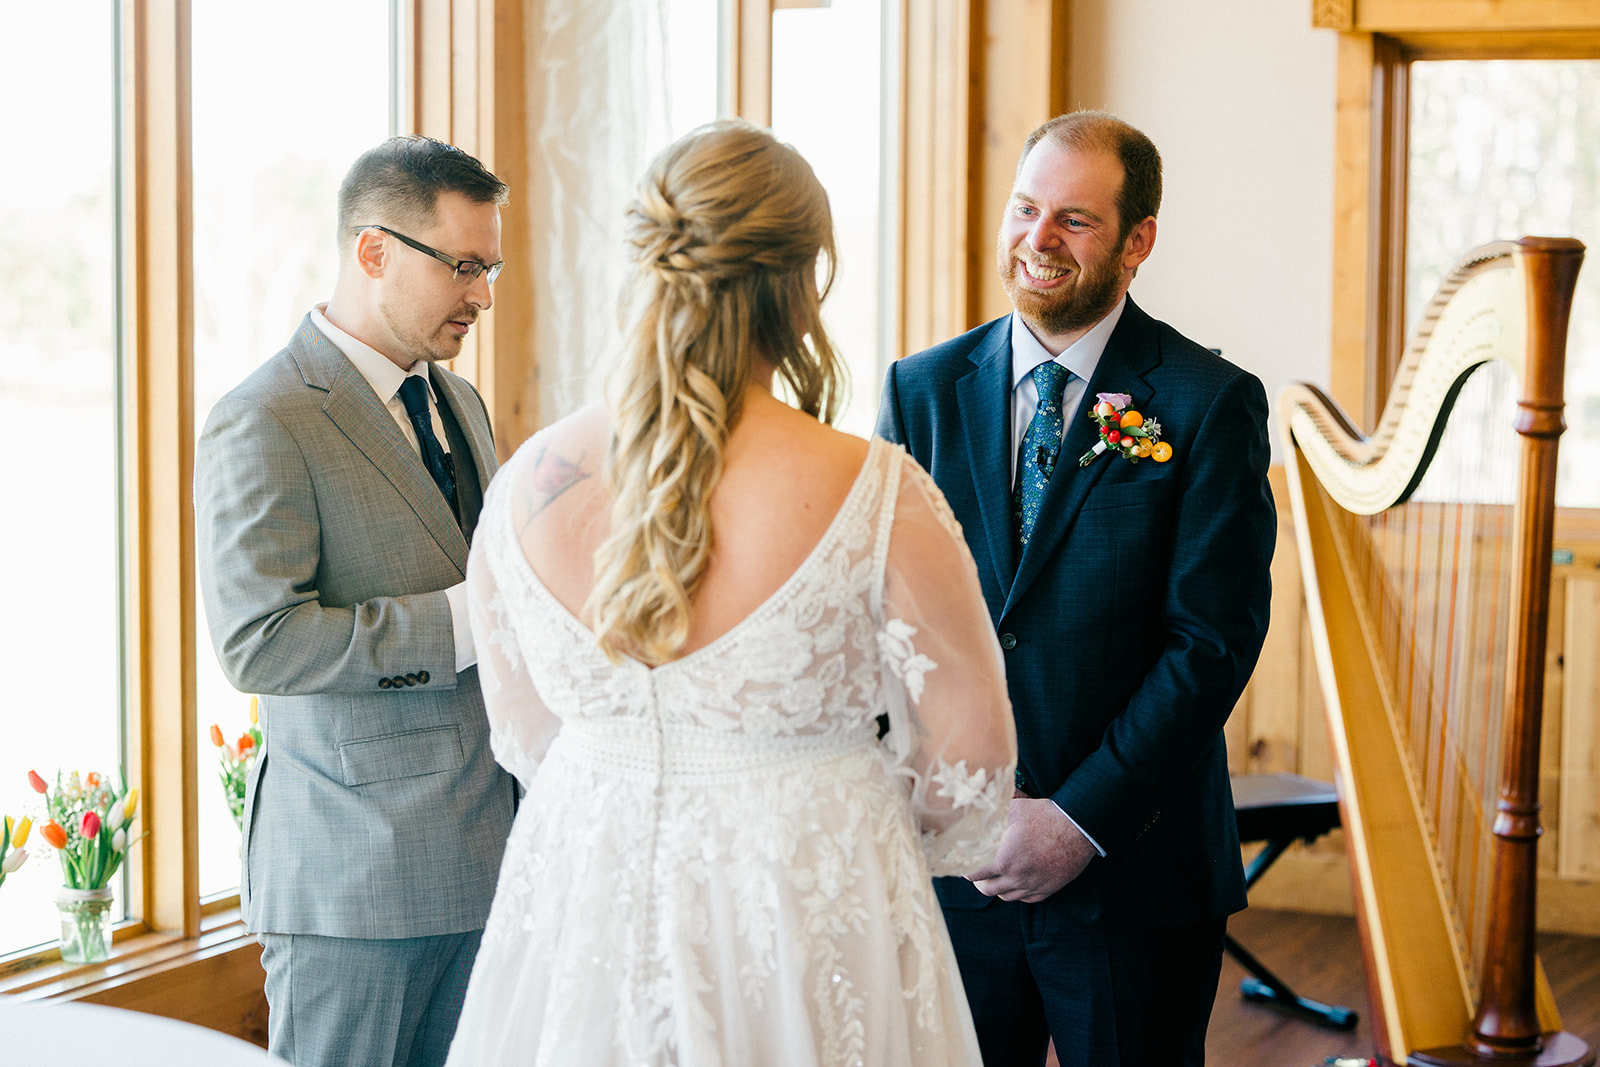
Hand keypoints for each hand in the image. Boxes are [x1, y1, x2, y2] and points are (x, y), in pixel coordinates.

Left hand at [969, 797, 1096, 902]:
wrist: (1078, 828)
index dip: (967, 872)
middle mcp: (1017, 877)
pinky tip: (1017, 886)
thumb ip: (996, 811)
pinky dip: (1019, 894)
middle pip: (989, 890)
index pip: (976, 874)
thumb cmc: (1045, 816)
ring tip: (996, 881)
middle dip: (980, 884)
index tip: (964, 868)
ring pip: (1009, 897)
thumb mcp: (1015, 808)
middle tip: (978, 877)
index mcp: (1003, 861)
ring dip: (999, 890)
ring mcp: (1034, 885)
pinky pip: (1029, 899)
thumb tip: (981, 803)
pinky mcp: (1049, 888)